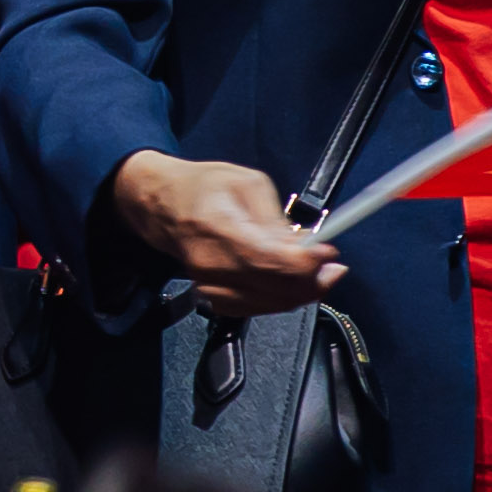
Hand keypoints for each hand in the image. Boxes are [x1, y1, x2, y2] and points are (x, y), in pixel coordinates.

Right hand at [105, 151, 340, 314]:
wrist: (161, 205)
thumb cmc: (203, 187)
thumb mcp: (247, 183)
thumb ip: (278, 219)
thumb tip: (305, 247)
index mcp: (219, 229)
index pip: (272, 262)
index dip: (308, 263)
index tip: (327, 253)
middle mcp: (211, 264)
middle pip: (277, 289)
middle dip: (313, 279)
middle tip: (329, 264)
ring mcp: (210, 285)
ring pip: (272, 304)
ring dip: (300, 291)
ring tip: (312, 270)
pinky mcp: (212, 298)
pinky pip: (258, 309)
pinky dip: (280, 298)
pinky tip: (288, 282)